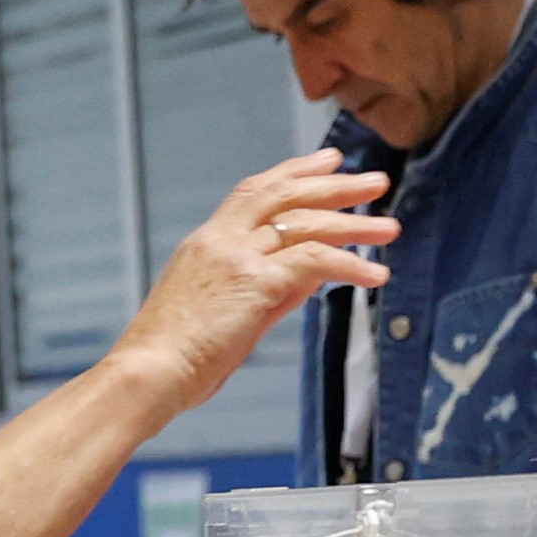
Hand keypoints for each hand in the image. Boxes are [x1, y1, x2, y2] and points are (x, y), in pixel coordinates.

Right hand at [101, 153, 394, 405]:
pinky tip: (376, 275)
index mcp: (206, 243)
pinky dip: (350, 264)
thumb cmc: (176, 358)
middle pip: (286, 194)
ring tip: (389, 229)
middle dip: (335, 184)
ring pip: (305, 222)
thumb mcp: (224, 314)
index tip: (326, 162)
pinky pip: (315, 261)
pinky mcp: (254, 283)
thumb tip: (312, 275)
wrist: (147, 374)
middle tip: (375, 181)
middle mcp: (221, 240)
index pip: (254, 191)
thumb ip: (269, 290)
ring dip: (354, 224)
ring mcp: (237, 258)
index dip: (293, 173)